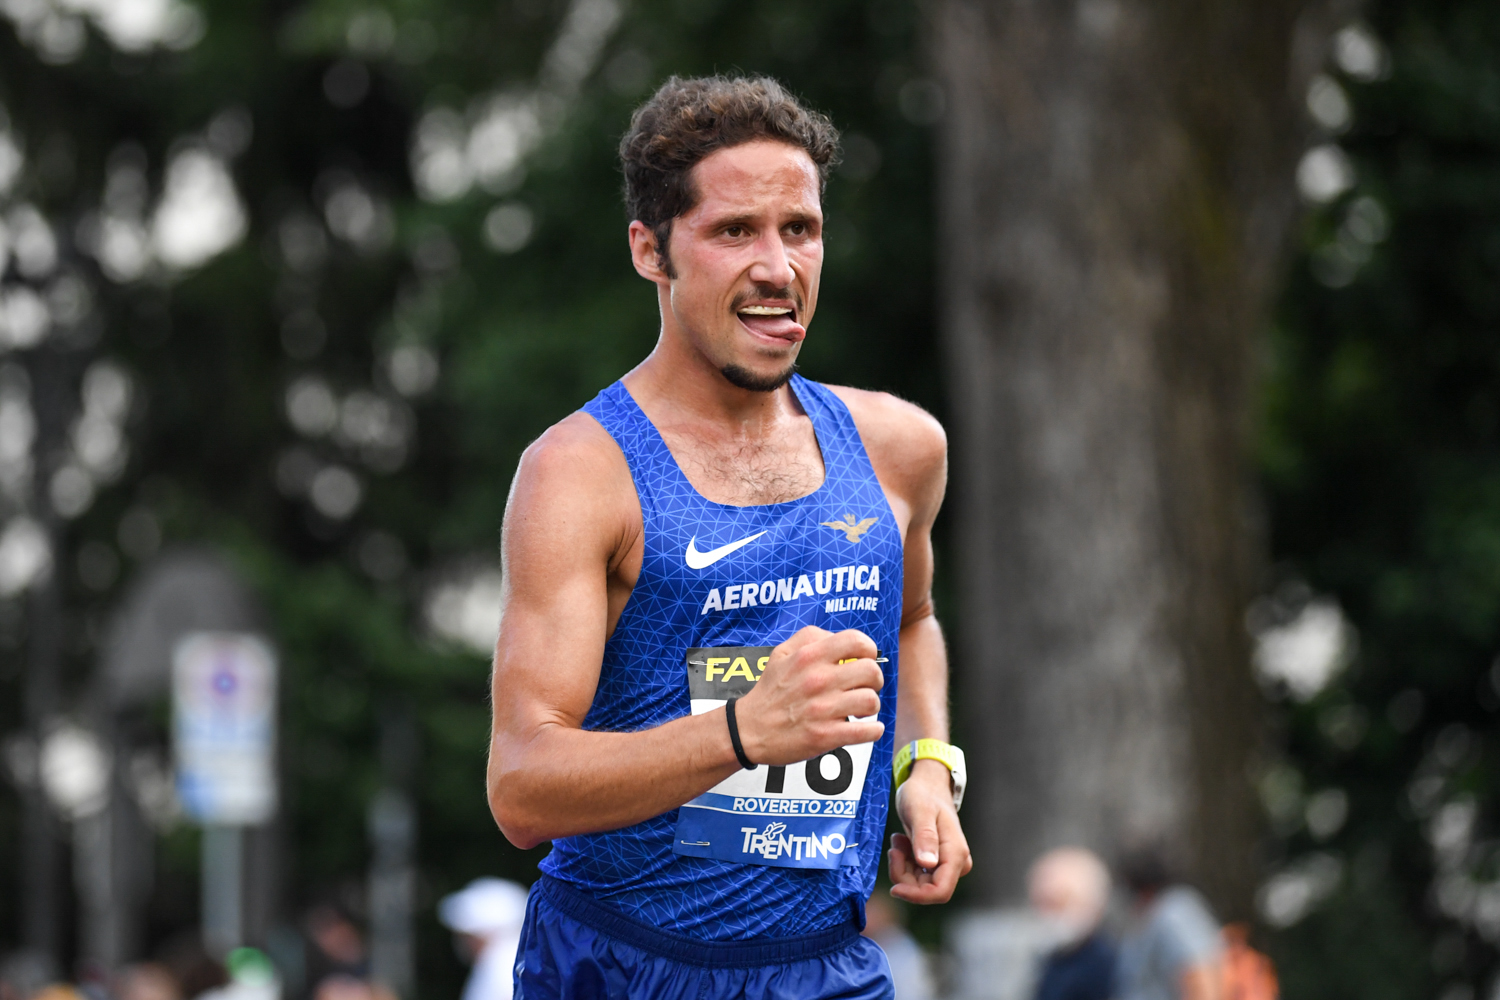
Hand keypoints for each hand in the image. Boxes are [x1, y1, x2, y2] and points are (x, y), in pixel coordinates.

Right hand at [733, 626, 884, 765]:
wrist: (749, 729)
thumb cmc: (770, 691)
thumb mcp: (781, 653)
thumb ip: (810, 638)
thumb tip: (838, 639)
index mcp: (809, 657)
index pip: (856, 641)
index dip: (869, 649)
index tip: (865, 659)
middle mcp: (818, 680)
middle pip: (871, 671)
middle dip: (873, 679)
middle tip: (864, 686)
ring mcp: (823, 709)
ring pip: (871, 701)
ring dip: (872, 705)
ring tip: (861, 709)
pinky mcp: (825, 736)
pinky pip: (865, 731)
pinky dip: (873, 730)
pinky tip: (868, 728)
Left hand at [888, 758, 971, 902]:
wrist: (927, 785)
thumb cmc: (923, 794)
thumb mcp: (920, 811)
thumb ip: (925, 836)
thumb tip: (928, 864)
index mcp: (956, 854)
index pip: (940, 891)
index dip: (916, 896)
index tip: (894, 888)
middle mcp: (956, 863)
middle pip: (927, 890)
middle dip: (904, 875)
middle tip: (895, 847)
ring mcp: (947, 864)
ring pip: (919, 885)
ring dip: (902, 866)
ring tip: (899, 839)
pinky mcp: (937, 863)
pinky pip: (916, 876)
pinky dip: (904, 863)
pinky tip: (903, 842)